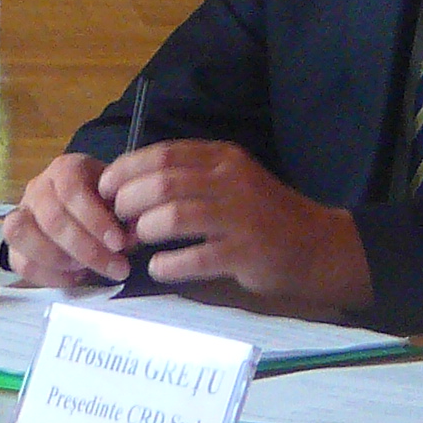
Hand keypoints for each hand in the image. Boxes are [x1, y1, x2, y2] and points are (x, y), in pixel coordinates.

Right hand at [5, 152, 132, 287]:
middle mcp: (39, 187)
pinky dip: (49, 276)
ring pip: (23, 235)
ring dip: (60, 261)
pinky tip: (75, 276)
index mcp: (66, 168)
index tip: (118, 243)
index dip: (95, 220)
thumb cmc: (102, 200)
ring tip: (89, 269)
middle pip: (52, 218)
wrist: (85, 204)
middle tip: (114, 266)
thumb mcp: (120, 198)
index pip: (72, 190)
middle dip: (87, 249)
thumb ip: (128, 214)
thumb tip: (132, 236)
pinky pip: (21, 262)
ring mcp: (23, 213)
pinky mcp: (16, 242)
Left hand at [100, 141, 371, 314]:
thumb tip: (132, 187)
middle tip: (116, 220)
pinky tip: (158, 268)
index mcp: (223, 158)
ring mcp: (240, 217)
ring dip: (146, 229)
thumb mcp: (232, 180)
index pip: (163, 154)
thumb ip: (191, 177)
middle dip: (129, 201)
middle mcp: (231, 181)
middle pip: (163, 183)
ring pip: (176, 215)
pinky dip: (169, 264)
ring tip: (135, 241)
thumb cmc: (264, 214)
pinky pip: (196, 257)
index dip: (126, 169)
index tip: (105, 187)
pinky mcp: (246, 252)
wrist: (317, 246)